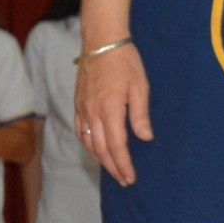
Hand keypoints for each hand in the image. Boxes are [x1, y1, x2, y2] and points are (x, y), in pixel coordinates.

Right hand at [73, 43, 151, 185]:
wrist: (101, 42)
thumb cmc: (125, 61)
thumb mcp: (140, 86)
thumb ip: (140, 114)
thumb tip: (145, 137)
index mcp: (109, 109)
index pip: (116, 146)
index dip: (123, 164)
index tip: (130, 178)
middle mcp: (92, 113)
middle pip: (101, 149)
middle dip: (113, 167)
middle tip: (124, 180)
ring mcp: (82, 109)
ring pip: (89, 143)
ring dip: (100, 159)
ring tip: (113, 170)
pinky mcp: (78, 104)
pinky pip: (81, 131)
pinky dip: (88, 145)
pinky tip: (96, 150)